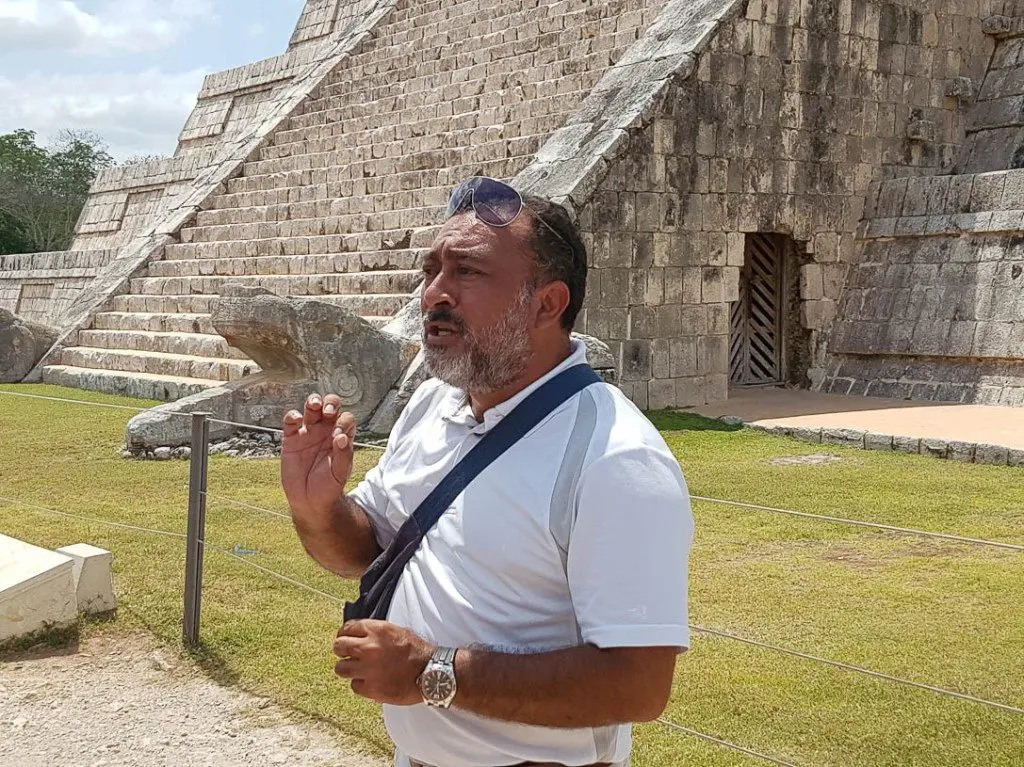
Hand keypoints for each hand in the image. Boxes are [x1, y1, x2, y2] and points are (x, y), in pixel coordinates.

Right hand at [281, 393, 355, 516]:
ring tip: (314, 405)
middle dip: (330, 403)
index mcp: (342, 435)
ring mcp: (309, 432)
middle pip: (330, 405)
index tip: (337, 435)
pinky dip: (293, 416)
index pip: (346, 418)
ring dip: (313, 401)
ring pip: (311, 407)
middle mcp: (326, 430)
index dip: (343, 422)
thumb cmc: (330, 485)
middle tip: (328, 412)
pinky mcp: (291, 438)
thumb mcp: (341, 472)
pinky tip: (296, 420)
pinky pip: (291, 421)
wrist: (310, 500)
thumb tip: (342, 437)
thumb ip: (344, 454)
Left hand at [333, 620, 435, 704]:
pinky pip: (354, 686)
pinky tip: (371, 681)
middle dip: (342, 650)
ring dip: (348, 668)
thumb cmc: (416, 651)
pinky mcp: (371, 688)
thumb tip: (358, 635)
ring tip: (358, 670)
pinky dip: (361, 684)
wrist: (431, 672)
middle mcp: (369, 647)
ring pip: (340, 668)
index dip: (345, 634)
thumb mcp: (397, 631)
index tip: (346, 639)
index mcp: (376, 630)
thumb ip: (375, 632)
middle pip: (338, 647)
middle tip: (348, 655)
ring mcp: (368, 669)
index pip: (346, 628)